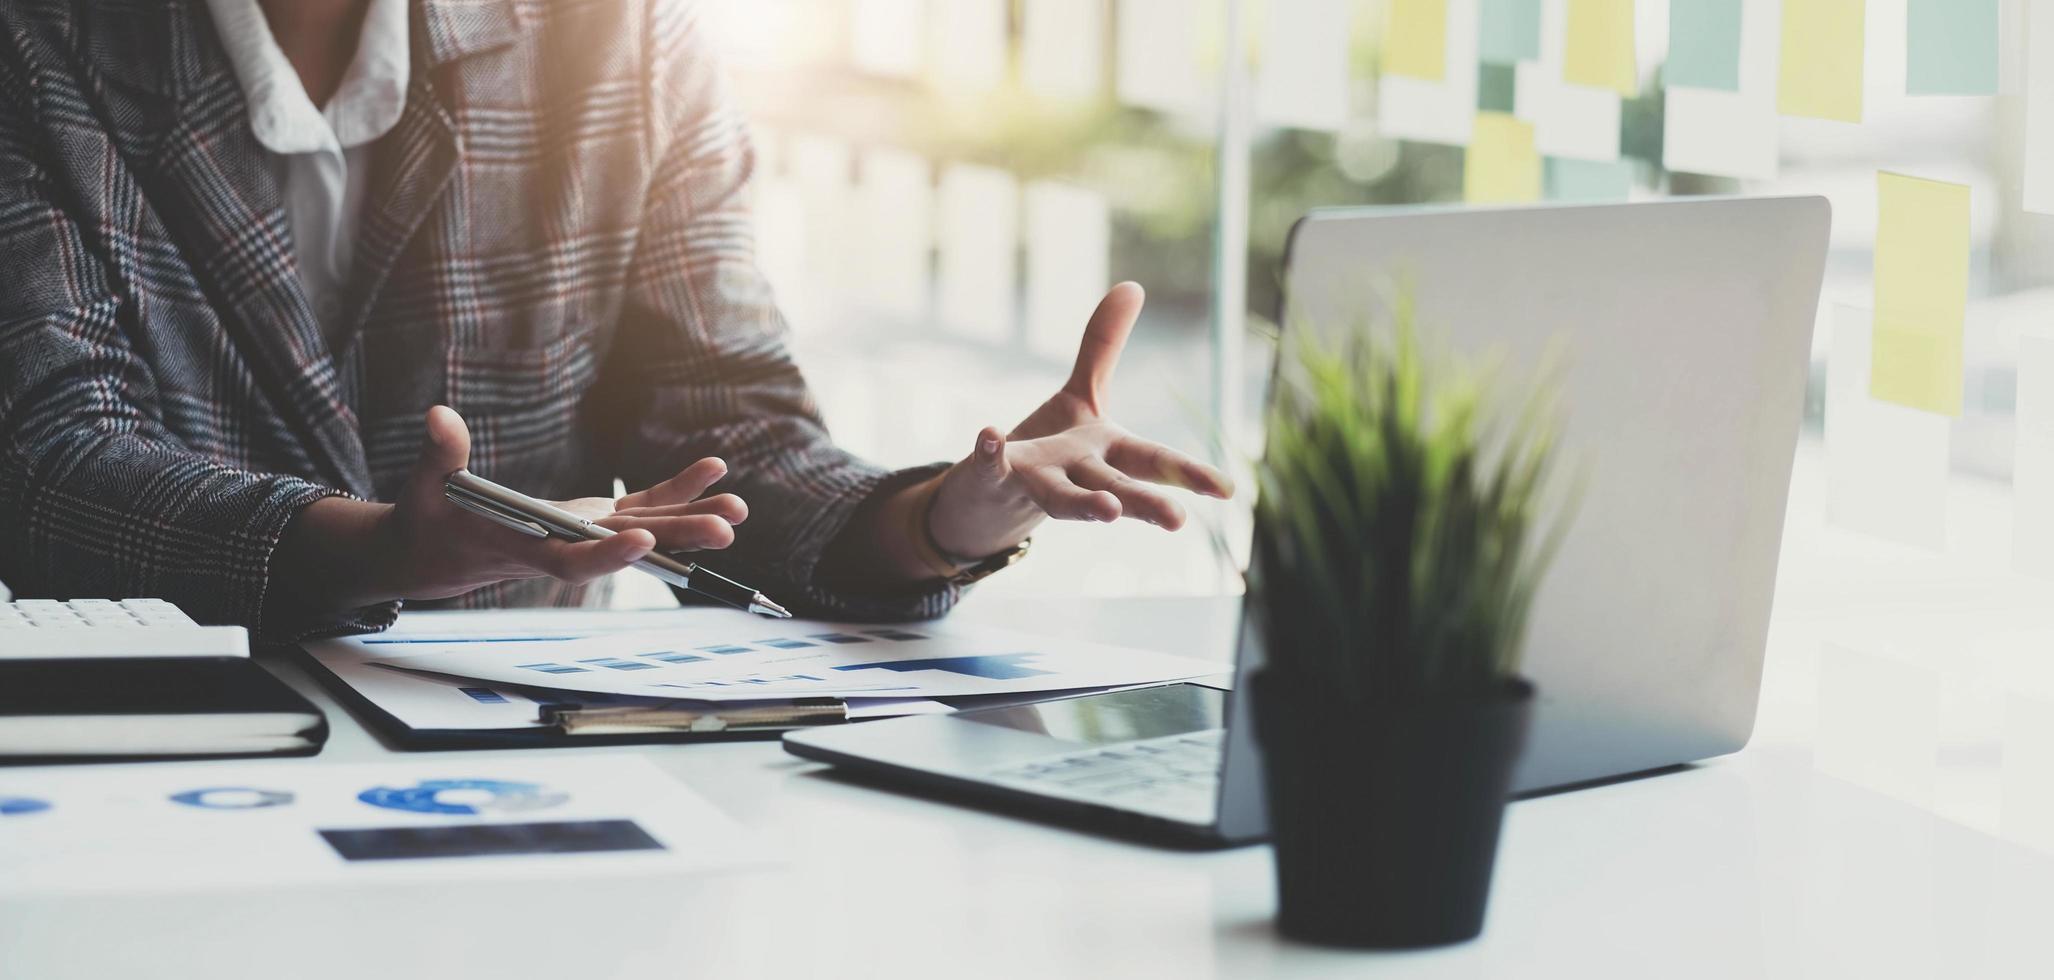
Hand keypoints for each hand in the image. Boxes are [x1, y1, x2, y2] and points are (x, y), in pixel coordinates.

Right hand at [275, 406, 746, 609]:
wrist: (438, 554)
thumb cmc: (428, 520)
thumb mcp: (425, 488)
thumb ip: (439, 455)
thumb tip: (438, 415)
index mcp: (525, 548)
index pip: (572, 562)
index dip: (608, 556)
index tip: (643, 539)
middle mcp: (565, 546)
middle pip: (627, 547)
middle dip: (677, 539)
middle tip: (726, 529)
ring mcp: (585, 532)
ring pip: (646, 528)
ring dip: (692, 518)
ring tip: (738, 510)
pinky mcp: (592, 517)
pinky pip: (640, 503)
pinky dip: (675, 489)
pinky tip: (714, 472)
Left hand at [925, 283, 1233, 559]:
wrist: (992, 498)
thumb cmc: (1051, 452)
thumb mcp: (1082, 395)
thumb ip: (1104, 345)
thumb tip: (1133, 286)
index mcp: (1108, 455)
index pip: (1154, 462)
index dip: (1190, 474)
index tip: (1228, 491)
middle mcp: (1079, 475)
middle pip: (1117, 489)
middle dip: (1145, 504)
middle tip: (1178, 521)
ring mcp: (1036, 480)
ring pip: (1063, 498)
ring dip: (1084, 505)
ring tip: (1109, 512)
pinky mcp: (993, 477)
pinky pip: (991, 467)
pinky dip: (992, 454)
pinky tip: (990, 435)